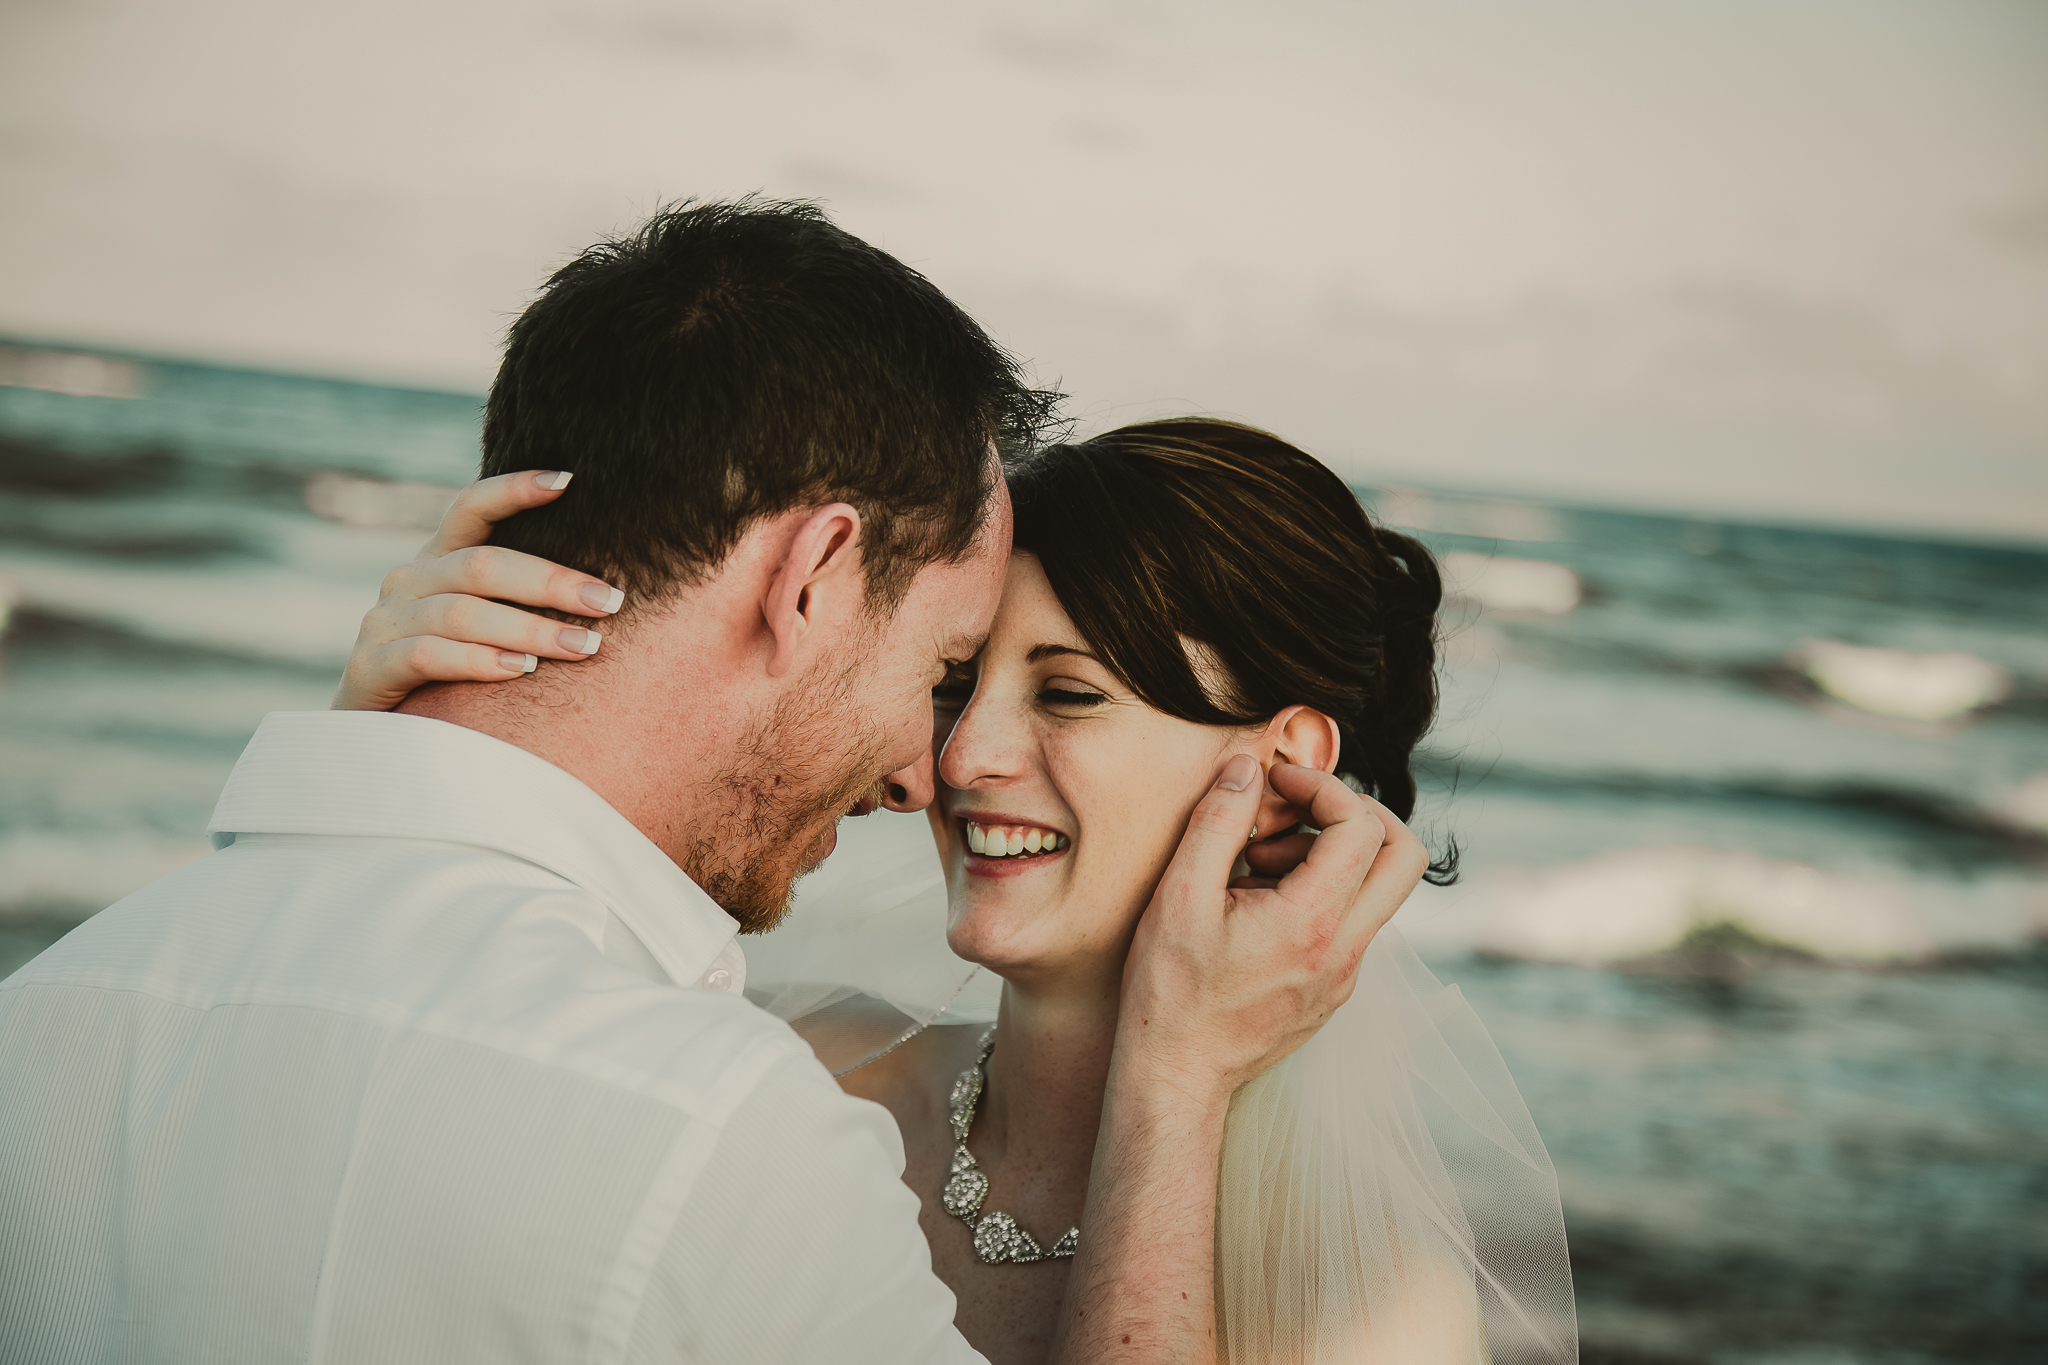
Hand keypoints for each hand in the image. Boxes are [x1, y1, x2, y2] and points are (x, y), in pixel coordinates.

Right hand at [331, 470, 625, 710]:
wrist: (376, 744)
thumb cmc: (451, 681)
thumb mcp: (484, 632)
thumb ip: (521, 604)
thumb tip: (606, 595)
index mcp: (438, 561)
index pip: (471, 507)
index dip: (513, 489)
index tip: (568, 481)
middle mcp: (408, 581)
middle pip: (481, 565)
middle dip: (551, 582)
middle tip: (608, 602)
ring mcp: (383, 622)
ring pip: (462, 612)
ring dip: (528, 630)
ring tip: (582, 647)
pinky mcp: (368, 667)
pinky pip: (428, 654)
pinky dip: (478, 661)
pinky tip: (520, 672)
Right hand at [1117, 755, 1428, 1100]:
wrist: (1177, 1076)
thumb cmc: (1170, 992)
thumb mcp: (1179, 895)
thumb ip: (1217, 822)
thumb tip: (1247, 769)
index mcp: (1313, 923)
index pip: (1361, 827)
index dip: (1323, 787)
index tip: (1277, 783)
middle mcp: (1345, 951)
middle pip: (1404, 857)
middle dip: (1357, 814)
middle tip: (1299, 810)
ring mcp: (1345, 975)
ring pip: (1377, 891)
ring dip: (1331, 856)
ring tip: (1256, 863)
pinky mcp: (1333, 991)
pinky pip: (1350, 923)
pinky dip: (1319, 893)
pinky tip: (1256, 905)